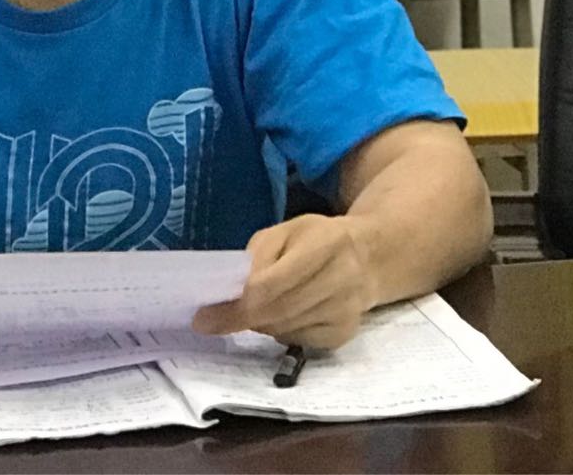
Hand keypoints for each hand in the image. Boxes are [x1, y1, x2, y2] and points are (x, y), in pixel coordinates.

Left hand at [191, 215, 374, 349]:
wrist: (368, 257)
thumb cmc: (316, 239)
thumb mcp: (284, 232)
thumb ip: (257, 257)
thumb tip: (230, 295)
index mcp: (325, 244)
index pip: (271, 285)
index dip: (236, 304)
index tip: (204, 317)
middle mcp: (341, 279)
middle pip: (276, 312)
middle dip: (240, 318)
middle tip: (212, 320)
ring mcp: (346, 311)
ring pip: (284, 329)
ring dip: (260, 323)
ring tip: (255, 307)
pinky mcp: (345, 333)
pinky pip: (298, 340)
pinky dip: (280, 331)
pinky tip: (283, 314)